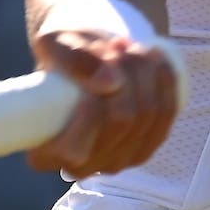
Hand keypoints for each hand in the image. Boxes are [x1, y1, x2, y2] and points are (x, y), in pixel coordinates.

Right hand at [25, 30, 179, 177]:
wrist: (82, 57)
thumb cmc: (59, 54)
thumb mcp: (55, 44)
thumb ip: (73, 59)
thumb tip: (111, 84)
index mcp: (45, 154)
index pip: (76, 147)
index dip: (93, 105)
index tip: (96, 62)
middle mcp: (80, 167)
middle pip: (121, 122)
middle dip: (127, 74)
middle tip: (117, 43)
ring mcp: (115, 162)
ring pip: (147, 118)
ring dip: (145, 74)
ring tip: (131, 46)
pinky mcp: (142, 149)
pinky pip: (165, 119)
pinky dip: (164, 85)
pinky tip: (156, 60)